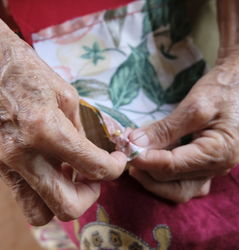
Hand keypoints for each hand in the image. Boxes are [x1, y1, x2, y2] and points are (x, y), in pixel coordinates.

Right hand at [0, 21, 126, 224]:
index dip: (115, 168)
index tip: (118, 161)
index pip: (93, 167)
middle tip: (95, 175)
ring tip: (73, 176)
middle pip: (66, 206)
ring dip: (65, 199)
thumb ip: (81, 130)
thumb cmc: (30, 75)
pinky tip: (53, 170)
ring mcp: (7, 166)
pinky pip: (26, 197)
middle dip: (90, 195)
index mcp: (46, 129)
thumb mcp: (66, 96)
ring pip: (41, 213)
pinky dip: (46, 192)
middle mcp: (23, 155)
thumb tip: (94, 153)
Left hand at [129, 52, 238, 201]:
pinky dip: (162, 176)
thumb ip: (164, 129)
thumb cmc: (220, 91)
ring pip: (177, 189)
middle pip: (173, 184)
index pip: (172, 166)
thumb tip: (135, 143)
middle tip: (127, 156)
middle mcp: (216, 168)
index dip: (145, 160)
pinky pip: (181, 181)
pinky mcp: (204, 165)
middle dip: (147, 172)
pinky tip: (149, 162)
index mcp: (217, 153)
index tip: (125, 150)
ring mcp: (211, 170)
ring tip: (135, 161)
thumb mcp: (193, 107)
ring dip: (152, 178)